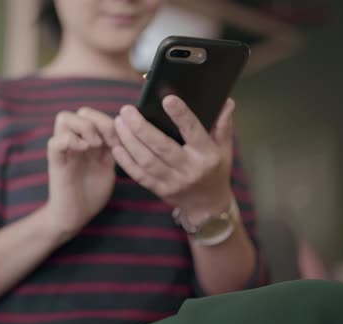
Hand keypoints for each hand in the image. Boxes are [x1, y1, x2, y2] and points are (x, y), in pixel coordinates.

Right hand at [45, 107, 118, 239]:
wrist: (76, 215)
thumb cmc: (92, 192)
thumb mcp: (108, 165)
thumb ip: (114, 148)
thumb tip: (127, 130)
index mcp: (89, 140)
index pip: (97, 115)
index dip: (111, 121)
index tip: (121, 139)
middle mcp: (75, 141)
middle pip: (82, 111)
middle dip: (99, 121)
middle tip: (108, 141)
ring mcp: (63, 150)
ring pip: (64, 118)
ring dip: (85, 127)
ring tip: (95, 145)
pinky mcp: (55, 162)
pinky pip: (55, 141)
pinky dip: (70, 140)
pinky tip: (84, 150)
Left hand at [112, 95, 234, 225]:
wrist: (208, 206)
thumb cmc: (215, 171)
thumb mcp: (224, 149)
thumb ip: (222, 124)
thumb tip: (226, 101)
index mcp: (207, 155)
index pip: (193, 131)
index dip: (181, 115)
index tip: (167, 99)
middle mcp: (189, 169)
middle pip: (161, 146)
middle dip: (141, 127)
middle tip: (127, 110)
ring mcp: (173, 182)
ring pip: (146, 160)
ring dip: (129, 141)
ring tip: (119, 123)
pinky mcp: (160, 190)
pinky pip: (139, 175)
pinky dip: (126, 161)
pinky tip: (117, 147)